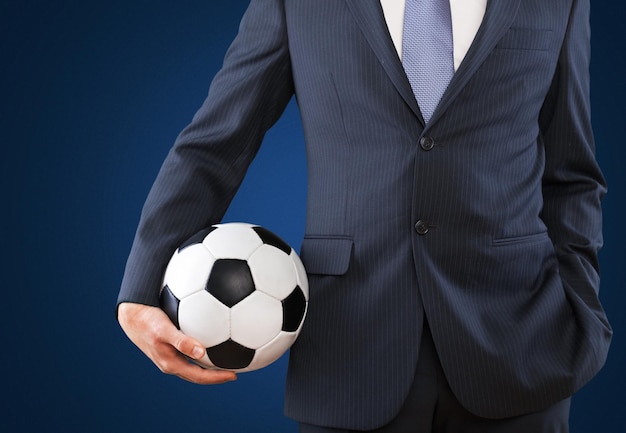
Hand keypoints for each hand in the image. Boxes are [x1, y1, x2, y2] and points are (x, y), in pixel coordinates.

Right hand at [117, 302, 236, 383]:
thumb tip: (201, 352)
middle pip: (197, 375)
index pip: (198, 376)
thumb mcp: (164, 330)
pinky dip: (202, 352)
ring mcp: (169, 356)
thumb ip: (182, 341)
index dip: (216, 378)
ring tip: (226, 360)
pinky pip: (189, 353)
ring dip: (209, 365)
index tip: (234, 375)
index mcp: (171, 364)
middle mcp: (171, 363)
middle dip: (215, 375)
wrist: (130, 316)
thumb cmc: (147, 321)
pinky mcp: (169, 347)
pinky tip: (211, 340)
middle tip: (235, 371)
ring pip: (193, 365)